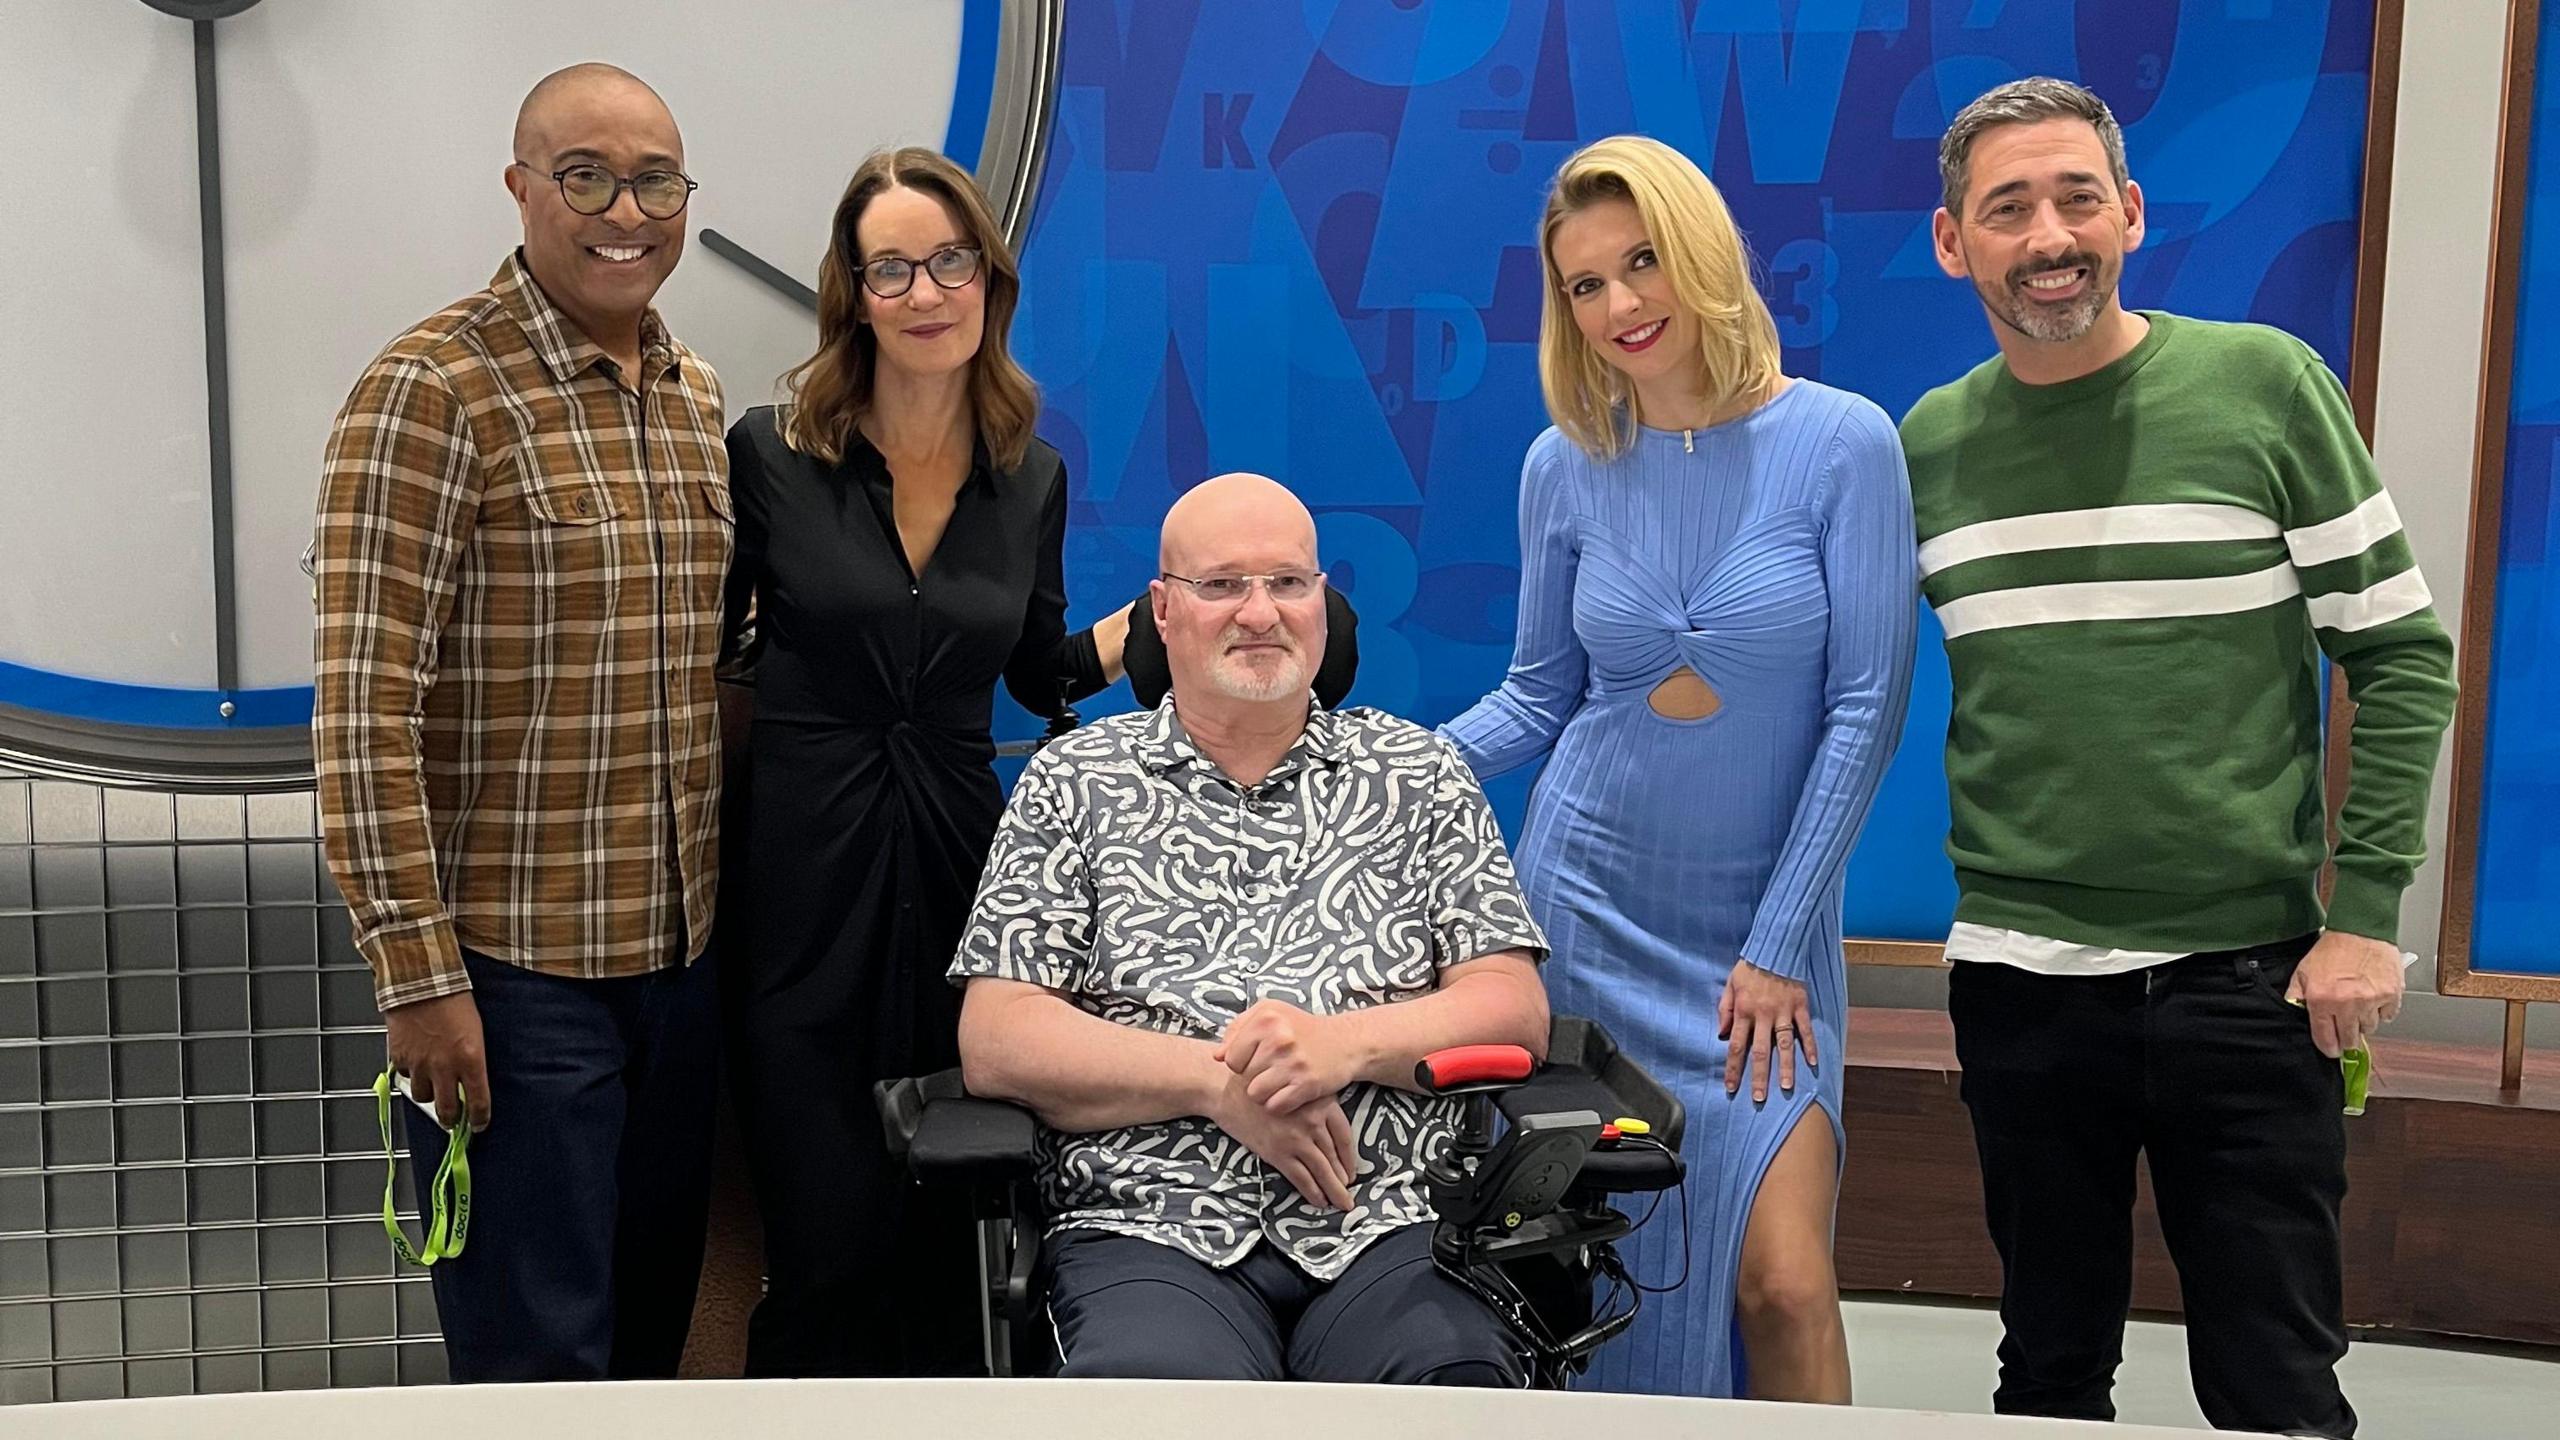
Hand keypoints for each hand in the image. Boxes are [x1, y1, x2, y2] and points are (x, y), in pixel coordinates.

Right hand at [383, 990, 491, 1131]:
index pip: (479, 1102)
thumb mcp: (476, 1030)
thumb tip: (471, 1079)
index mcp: (471, 1059)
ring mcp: (420, 1064)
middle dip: (452, 1120)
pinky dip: (412, 1075)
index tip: (479, 1124)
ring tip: (434, 1086)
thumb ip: (472, 1058)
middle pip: (447, 1110)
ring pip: (422, 1097)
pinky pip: (406, 1077)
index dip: (480, 1119)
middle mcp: (444, 1067)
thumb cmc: (454, 999)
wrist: (422, 980)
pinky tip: (417, 1063)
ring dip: (429, 1094)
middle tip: (454, 1120)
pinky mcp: (400, 1057)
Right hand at [1209, 1067, 1357, 1211]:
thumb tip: (1327, 1133)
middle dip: (1343, 1178)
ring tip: (1340, 1202)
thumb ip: (1314, 1104)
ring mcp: (1297, 1138)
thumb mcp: (1295, 1085)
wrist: (1226, 1088)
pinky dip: (1312, 1192)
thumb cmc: (1259, 1083)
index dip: (1350, 1158)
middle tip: (1348, 1193)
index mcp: (1322, 1102)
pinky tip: (1319, 1201)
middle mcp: (1314, 1121)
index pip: (1344, 1136)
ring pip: (1322, 1170)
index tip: (1351, 1171)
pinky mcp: (1278, 1153)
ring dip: (1333, 1190)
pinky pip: (1302, 1178)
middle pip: (1335, 1156)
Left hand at [1215, 999, 1360, 1113]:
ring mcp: (1293, 1062)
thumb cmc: (1302, 1028)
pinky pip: (1275, 1106)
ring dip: (1265, 1094)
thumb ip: (1238, 1029)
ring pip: (1256, 1094)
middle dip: (1254, 1077)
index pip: (1230, 1057)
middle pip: (1243, 1077)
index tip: (1257, 1058)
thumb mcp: (1270, 1014)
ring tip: (1279, 1083)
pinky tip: (1291, 1093)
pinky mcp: (1307, 1084)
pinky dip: (1281, 1104)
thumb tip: (1217, 1057)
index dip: (1240, 1062)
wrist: (1345, 1041)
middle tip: (1274, 1070)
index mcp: (1266, 1017)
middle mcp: (1278, 1038)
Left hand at [1719, 959, 1815, 1102]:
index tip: (1731, 1087)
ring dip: (1785, 1067)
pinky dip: (1809, 1046)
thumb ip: (1724, 1009)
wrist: (1775, 948)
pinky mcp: (1800, 1006)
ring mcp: (1783, 1012)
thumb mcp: (1730, 984)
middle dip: (1758, 1077)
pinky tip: (1812, 1062)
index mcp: (1744, 1011)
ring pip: (1784, 1045)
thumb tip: (1720, 1033)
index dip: (1733, 1068)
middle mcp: (1763, 1015)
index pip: (1735, 1046)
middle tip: (1758, 1098)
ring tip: (1786, 1087)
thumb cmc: (1750, 967)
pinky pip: (1805, 1029)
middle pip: (1760, 1051)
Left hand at [2286, 931, 2404, 1058]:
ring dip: (2363, 1022)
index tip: (2331, 1049)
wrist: (2360, 929)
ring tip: (2358, 1005)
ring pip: (2369, 1029)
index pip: (2325, 1039)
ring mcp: (2371, 1001)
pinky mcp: (2391, 995)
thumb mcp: (2303, 972)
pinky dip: (2381, 1011)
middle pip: (2350, 1040)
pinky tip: (2373, 997)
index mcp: (2322, 1000)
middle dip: (2346, 1038)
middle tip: (2345, 1029)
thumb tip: (2293, 1013)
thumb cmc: (2332, 949)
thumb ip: (2295, 996)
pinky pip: (2387, 1016)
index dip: (2328, 1048)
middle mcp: (2347, 1004)